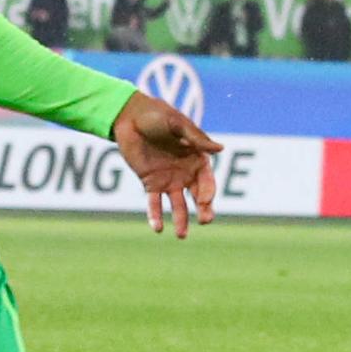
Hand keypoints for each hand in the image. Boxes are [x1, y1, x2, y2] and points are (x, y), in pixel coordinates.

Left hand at [110, 91, 223, 238]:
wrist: (130, 117)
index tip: (204, 200)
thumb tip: (221, 149)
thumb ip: (197, 139)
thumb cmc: (157, 116)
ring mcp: (169, 180)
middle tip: (206, 221)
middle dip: (204, 210)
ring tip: (181, 235)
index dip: (208, 191)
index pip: (207, 180)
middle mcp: (186, 172)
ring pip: (178, 204)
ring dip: (181, 219)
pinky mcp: (150, 183)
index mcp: (197, 158)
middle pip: (198, 196)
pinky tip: (157, 228)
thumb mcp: (178, 125)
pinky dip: (155, 216)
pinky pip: (154, 203)